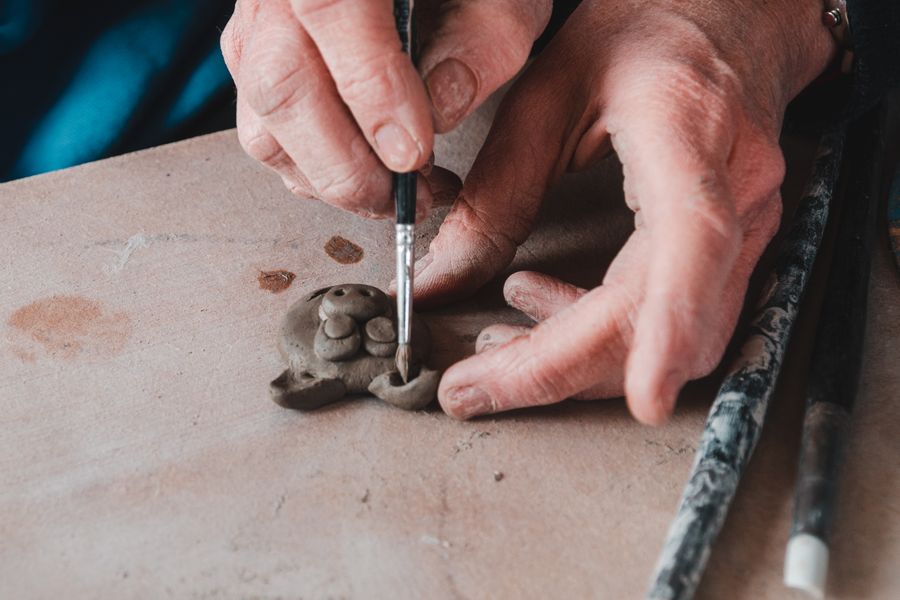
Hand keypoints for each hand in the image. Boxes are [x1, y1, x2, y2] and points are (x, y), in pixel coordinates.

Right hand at [220, 0, 551, 218]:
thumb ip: (484, 41)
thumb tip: (439, 110)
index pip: (331, 9)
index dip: (372, 94)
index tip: (415, 155)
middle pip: (282, 84)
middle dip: (347, 166)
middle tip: (407, 196)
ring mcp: (256, 22)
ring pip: (263, 121)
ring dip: (328, 178)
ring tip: (393, 191)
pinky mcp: (256, 57)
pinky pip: (264, 130)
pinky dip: (311, 168)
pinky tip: (363, 172)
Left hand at [417, 0, 836, 423]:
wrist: (729, 15)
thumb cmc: (644, 29)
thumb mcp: (548, 92)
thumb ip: (495, 192)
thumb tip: (441, 278)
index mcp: (690, 132)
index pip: (690, 243)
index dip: (668, 328)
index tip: (643, 401)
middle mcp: (735, 190)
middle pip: (658, 315)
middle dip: (560, 369)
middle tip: (472, 387)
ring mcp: (746, 223)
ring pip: (670, 335)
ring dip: (580, 359)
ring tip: (494, 345)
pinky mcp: (730, 244)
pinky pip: (671, 316)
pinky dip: (601, 331)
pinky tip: (537, 301)